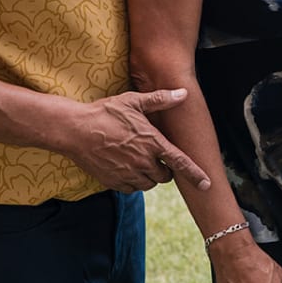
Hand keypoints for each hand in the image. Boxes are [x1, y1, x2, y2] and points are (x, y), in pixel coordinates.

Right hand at [64, 88, 210, 192]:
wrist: (75, 130)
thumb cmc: (105, 112)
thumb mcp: (133, 101)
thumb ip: (160, 99)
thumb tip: (183, 93)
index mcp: (152, 142)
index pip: (180, 162)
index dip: (196, 174)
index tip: (207, 185)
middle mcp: (142, 161)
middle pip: (165, 176)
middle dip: (165, 170)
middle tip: (156, 157)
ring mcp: (127, 173)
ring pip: (148, 184)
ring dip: (149, 177)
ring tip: (139, 161)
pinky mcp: (113, 182)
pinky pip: (131, 189)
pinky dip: (133, 182)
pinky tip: (126, 168)